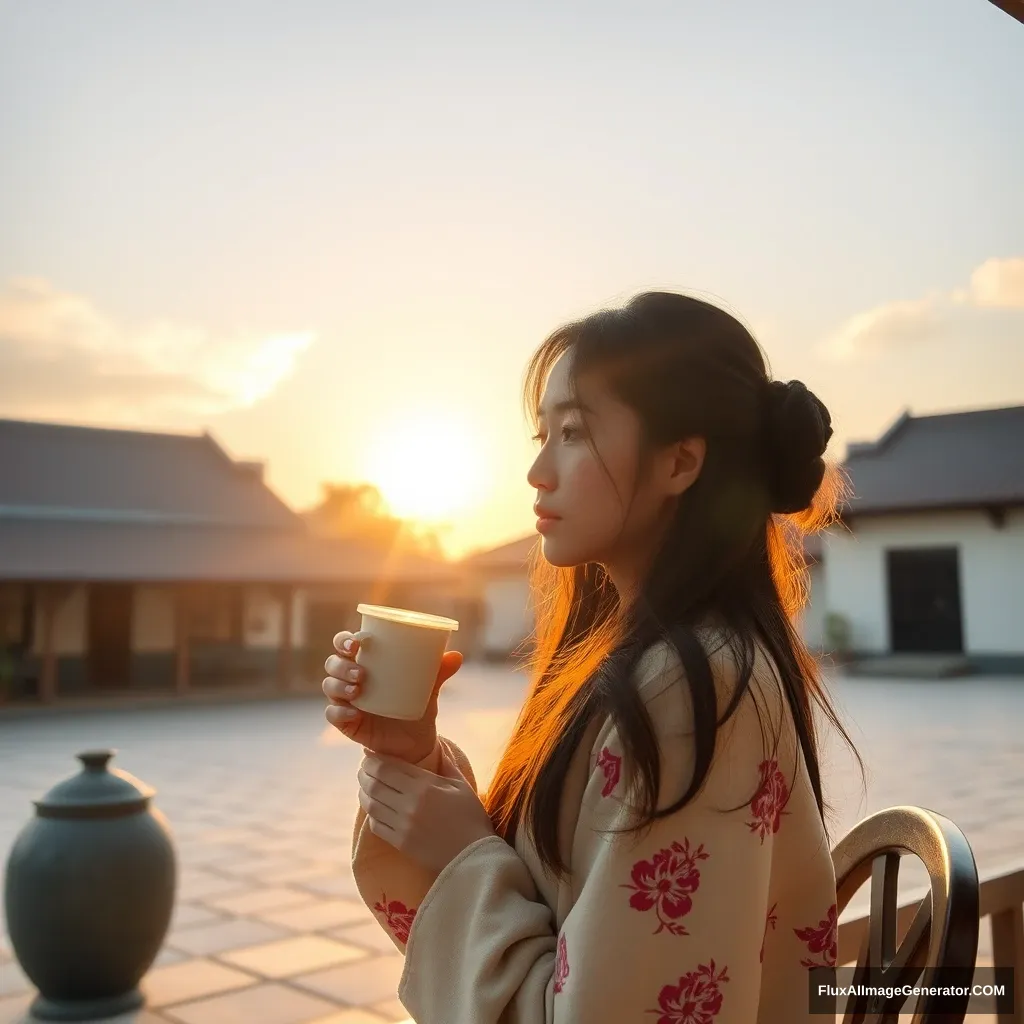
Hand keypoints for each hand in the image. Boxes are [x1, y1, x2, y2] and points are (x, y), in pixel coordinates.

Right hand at [323, 631, 462, 762]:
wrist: (415, 744)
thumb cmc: (416, 707)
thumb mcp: (428, 690)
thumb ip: (439, 672)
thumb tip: (457, 656)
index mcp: (367, 662)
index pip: (345, 645)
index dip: (344, 640)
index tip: (356, 643)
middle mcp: (351, 679)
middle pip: (333, 664)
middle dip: (342, 664)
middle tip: (362, 672)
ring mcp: (346, 701)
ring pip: (329, 686)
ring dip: (339, 685)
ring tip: (358, 690)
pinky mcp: (346, 723)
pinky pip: (333, 715)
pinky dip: (339, 712)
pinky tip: (353, 712)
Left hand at [357, 744, 496, 872]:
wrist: (474, 856)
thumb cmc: (471, 817)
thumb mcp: (461, 785)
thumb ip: (447, 764)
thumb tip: (438, 745)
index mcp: (425, 786)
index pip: (388, 767)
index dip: (373, 759)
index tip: (369, 753)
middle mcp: (410, 804)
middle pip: (375, 783)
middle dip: (365, 772)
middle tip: (364, 768)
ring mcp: (403, 825)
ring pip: (371, 804)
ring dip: (363, 792)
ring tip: (364, 785)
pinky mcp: (400, 843)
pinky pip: (376, 824)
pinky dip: (371, 813)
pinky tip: (374, 807)